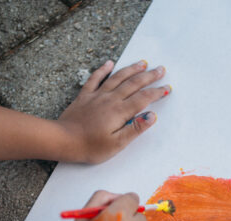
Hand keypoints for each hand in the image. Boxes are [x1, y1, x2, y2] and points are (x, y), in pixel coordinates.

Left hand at [56, 60, 170, 163]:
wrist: (63, 140)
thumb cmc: (90, 146)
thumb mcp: (117, 143)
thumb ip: (135, 128)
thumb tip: (152, 116)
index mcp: (120, 111)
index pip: (143, 98)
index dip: (157, 92)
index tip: (167, 88)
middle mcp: (110, 99)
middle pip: (133, 84)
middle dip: (149, 76)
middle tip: (161, 69)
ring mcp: (97, 96)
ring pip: (117, 78)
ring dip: (131, 69)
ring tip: (143, 63)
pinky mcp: (85, 96)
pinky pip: (95, 78)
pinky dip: (103, 70)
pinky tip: (110, 63)